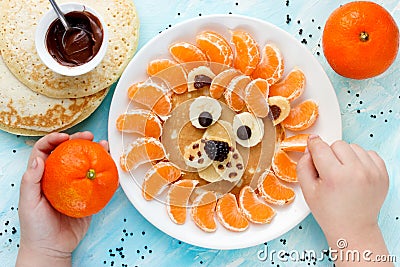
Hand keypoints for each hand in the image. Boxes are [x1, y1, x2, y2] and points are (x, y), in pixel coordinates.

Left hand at [16, 132, 108, 266]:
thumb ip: (31, 181)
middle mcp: (59, 177)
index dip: (54, 139)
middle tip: (90, 136)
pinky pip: (98, 182)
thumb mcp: (28, 204)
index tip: (65, 137)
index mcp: (42, 176)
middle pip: (68, 152)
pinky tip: (113, 168)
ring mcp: (75, 185)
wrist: (52, 248)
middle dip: (79, 140)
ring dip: (96, 152)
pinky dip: (106, 174)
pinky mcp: (87, 196)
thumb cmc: (36, 227)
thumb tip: (38, 159)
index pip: (45, 150)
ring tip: (105, 146)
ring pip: (85, 163)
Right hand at [297, 136, 389, 265]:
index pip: (320, 146)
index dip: (313, 146)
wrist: (353, 228)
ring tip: (342, 173)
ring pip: (353, 146)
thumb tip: (310, 147)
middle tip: (328, 170)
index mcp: (335, 176)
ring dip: (346, 155)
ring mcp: (373, 172)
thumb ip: (303, 165)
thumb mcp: (307, 190)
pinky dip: (360, 159)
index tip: (312, 148)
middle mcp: (357, 172)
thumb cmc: (329, 212)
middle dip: (330, 153)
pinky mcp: (383, 174)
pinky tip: (354, 172)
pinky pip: (369, 153)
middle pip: (338, 144)